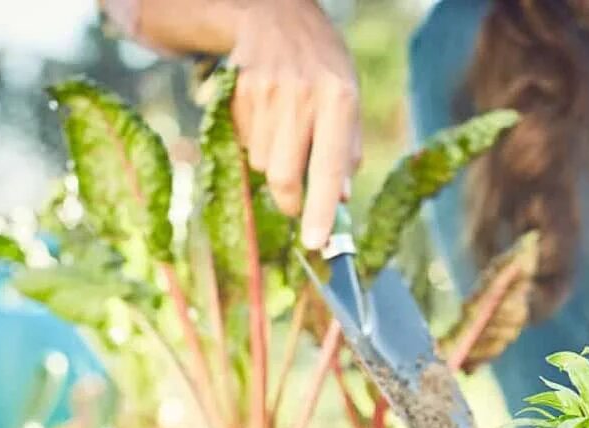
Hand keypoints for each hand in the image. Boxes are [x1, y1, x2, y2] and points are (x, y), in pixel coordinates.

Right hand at [228, 0, 360, 248]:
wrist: (276, 15)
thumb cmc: (322, 66)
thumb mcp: (349, 98)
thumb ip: (348, 149)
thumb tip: (340, 200)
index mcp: (339, 98)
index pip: (329, 167)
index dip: (321, 210)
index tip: (316, 243)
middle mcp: (302, 95)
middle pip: (283, 175)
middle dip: (289, 200)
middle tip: (296, 204)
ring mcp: (265, 92)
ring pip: (262, 163)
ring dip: (274, 164)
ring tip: (285, 134)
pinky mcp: (239, 92)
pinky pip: (245, 143)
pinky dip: (257, 142)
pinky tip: (268, 117)